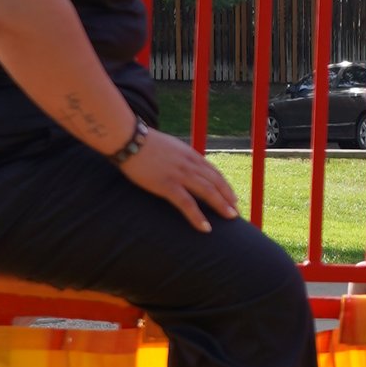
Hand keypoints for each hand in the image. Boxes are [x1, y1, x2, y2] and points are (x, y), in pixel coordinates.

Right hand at [121, 125, 237, 233]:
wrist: (129, 139)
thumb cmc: (144, 144)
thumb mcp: (169, 147)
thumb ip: (180, 157)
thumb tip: (184, 166)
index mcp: (190, 155)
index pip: (214, 172)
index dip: (225, 186)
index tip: (232, 197)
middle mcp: (189, 164)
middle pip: (216, 182)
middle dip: (228, 197)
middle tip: (236, 212)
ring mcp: (179, 174)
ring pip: (208, 191)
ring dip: (221, 205)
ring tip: (231, 218)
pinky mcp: (167, 185)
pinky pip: (187, 203)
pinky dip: (198, 216)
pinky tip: (206, 227)